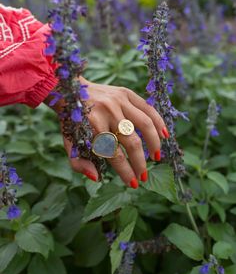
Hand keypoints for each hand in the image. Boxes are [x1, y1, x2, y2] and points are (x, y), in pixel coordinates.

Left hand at [45, 77, 168, 187]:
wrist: (70, 89)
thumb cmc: (71, 120)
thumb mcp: (69, 142)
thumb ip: (78, 163)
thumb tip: (97, 178)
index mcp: (93, 125)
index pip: (114, 154)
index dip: (125, 171)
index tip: (133, 183)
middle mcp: (108, 112)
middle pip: (132, 142)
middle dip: (140, 163)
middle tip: (143, 176)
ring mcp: (118, 100)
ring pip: (144, 124)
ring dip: (154, 143)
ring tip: (157, 158)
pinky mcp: (126, 92)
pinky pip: (147, 108)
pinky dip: (158, 122)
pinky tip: (164, 135)